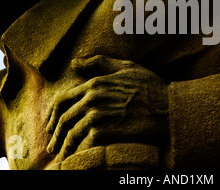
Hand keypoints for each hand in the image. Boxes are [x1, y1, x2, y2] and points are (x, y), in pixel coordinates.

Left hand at [45, 55, 168, 160]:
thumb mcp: (127, 67)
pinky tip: (76, 157)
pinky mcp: (104, 132)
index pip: (63, 100)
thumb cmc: (151, 87)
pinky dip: (77, 151)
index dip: (53, 115)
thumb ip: (99, 63)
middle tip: (52, 145)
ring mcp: (97, 115)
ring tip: (61, 155)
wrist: (168, 109)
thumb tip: (75, 62)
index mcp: (95, 83)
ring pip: (70, 133)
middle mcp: (92, 98)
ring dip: (63, 146)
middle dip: (54, 134)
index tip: (51, 125)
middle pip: (63, 118)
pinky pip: (82, 143)